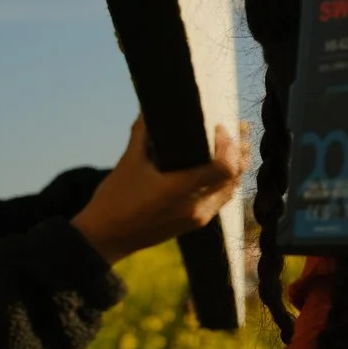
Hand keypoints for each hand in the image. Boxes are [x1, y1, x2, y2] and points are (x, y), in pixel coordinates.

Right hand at [70, 117, 248, 266]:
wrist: (106, 238)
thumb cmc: (113, 199)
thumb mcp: (127, 163)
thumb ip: (142, 135)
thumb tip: (150, 110)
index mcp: (180, 190)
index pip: (223, 168)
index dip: (229, 146)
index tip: (220, 128)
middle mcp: (196, 206)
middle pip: (233, 176)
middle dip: (239, 151)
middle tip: (241, 128)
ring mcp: (199, 217)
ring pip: (231, 188)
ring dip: (237, 166)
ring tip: (238, 144)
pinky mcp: (197, 223)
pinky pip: (222, 199)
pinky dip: (227, 181)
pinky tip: (225, 168)